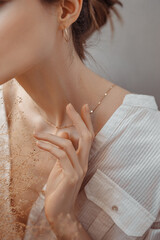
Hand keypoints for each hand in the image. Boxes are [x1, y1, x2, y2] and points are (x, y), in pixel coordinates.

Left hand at [33, 103, 94, 235]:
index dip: (87, 122)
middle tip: (69, 106)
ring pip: (69, 145)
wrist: (59, 210)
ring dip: (51, 137)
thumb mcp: (60, 165)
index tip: (84, 107)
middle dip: (78, 120)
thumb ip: (64, 150)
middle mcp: (84, 163)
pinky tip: (39, 144)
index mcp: (83, 159)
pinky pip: (60, 155)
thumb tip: (64, 133)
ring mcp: (79, 170)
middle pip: (87, 137)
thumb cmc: (59, 187)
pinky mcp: (71, 176)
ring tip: (36, 135)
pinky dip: (49, 147)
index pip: (89, 137)